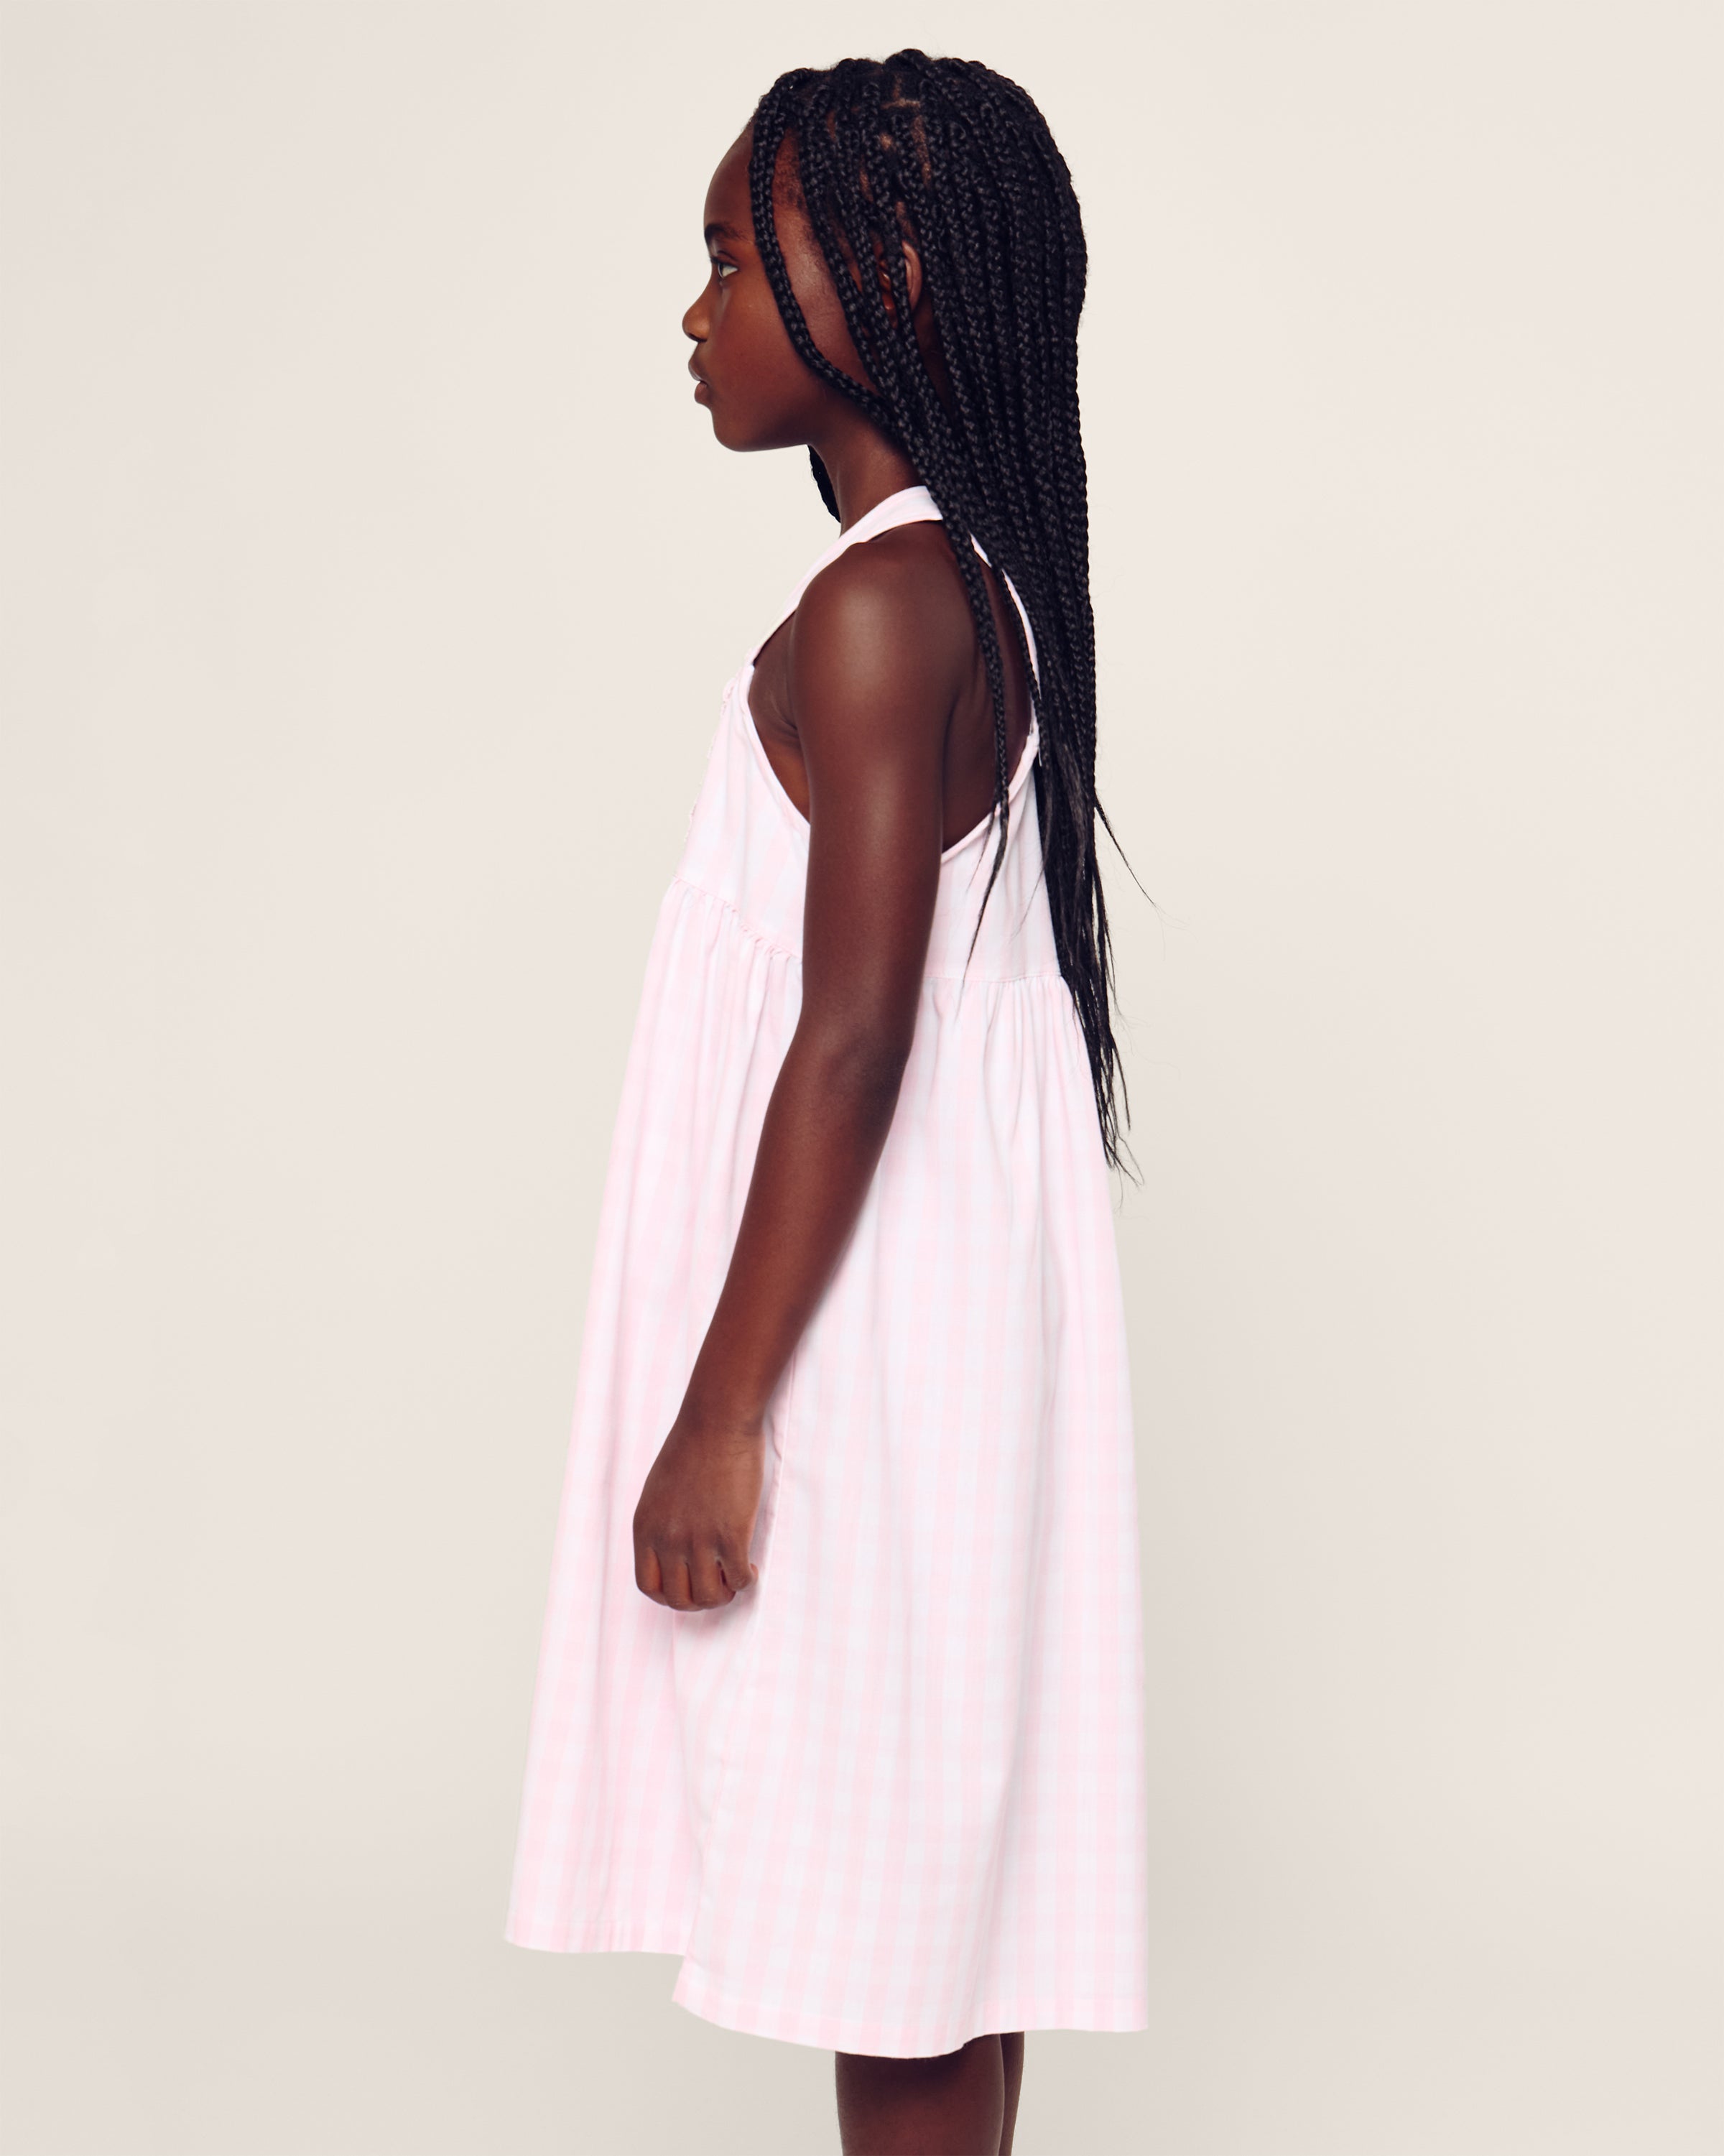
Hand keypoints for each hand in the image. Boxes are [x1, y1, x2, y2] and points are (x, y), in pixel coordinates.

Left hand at [632, 1407, 764, 1609]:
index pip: (648, 1586)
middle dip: (700, 1601)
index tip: (688, 1587)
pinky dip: (746, 1580)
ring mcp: (699, 1539)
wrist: (717, 1422)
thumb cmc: (692, 1447)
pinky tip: (750, 1565)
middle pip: (679, 1598)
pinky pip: (739, 1579)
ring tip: (734, 1576)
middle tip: (717, 1585)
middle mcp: (668, 1539)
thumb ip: (661, 1524)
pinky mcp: (731, 1534)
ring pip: (709, 1596)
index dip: (670, 1596)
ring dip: (724, 1594)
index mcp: (646, 1528)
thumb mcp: (658, 1491)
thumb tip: (673, 1554)